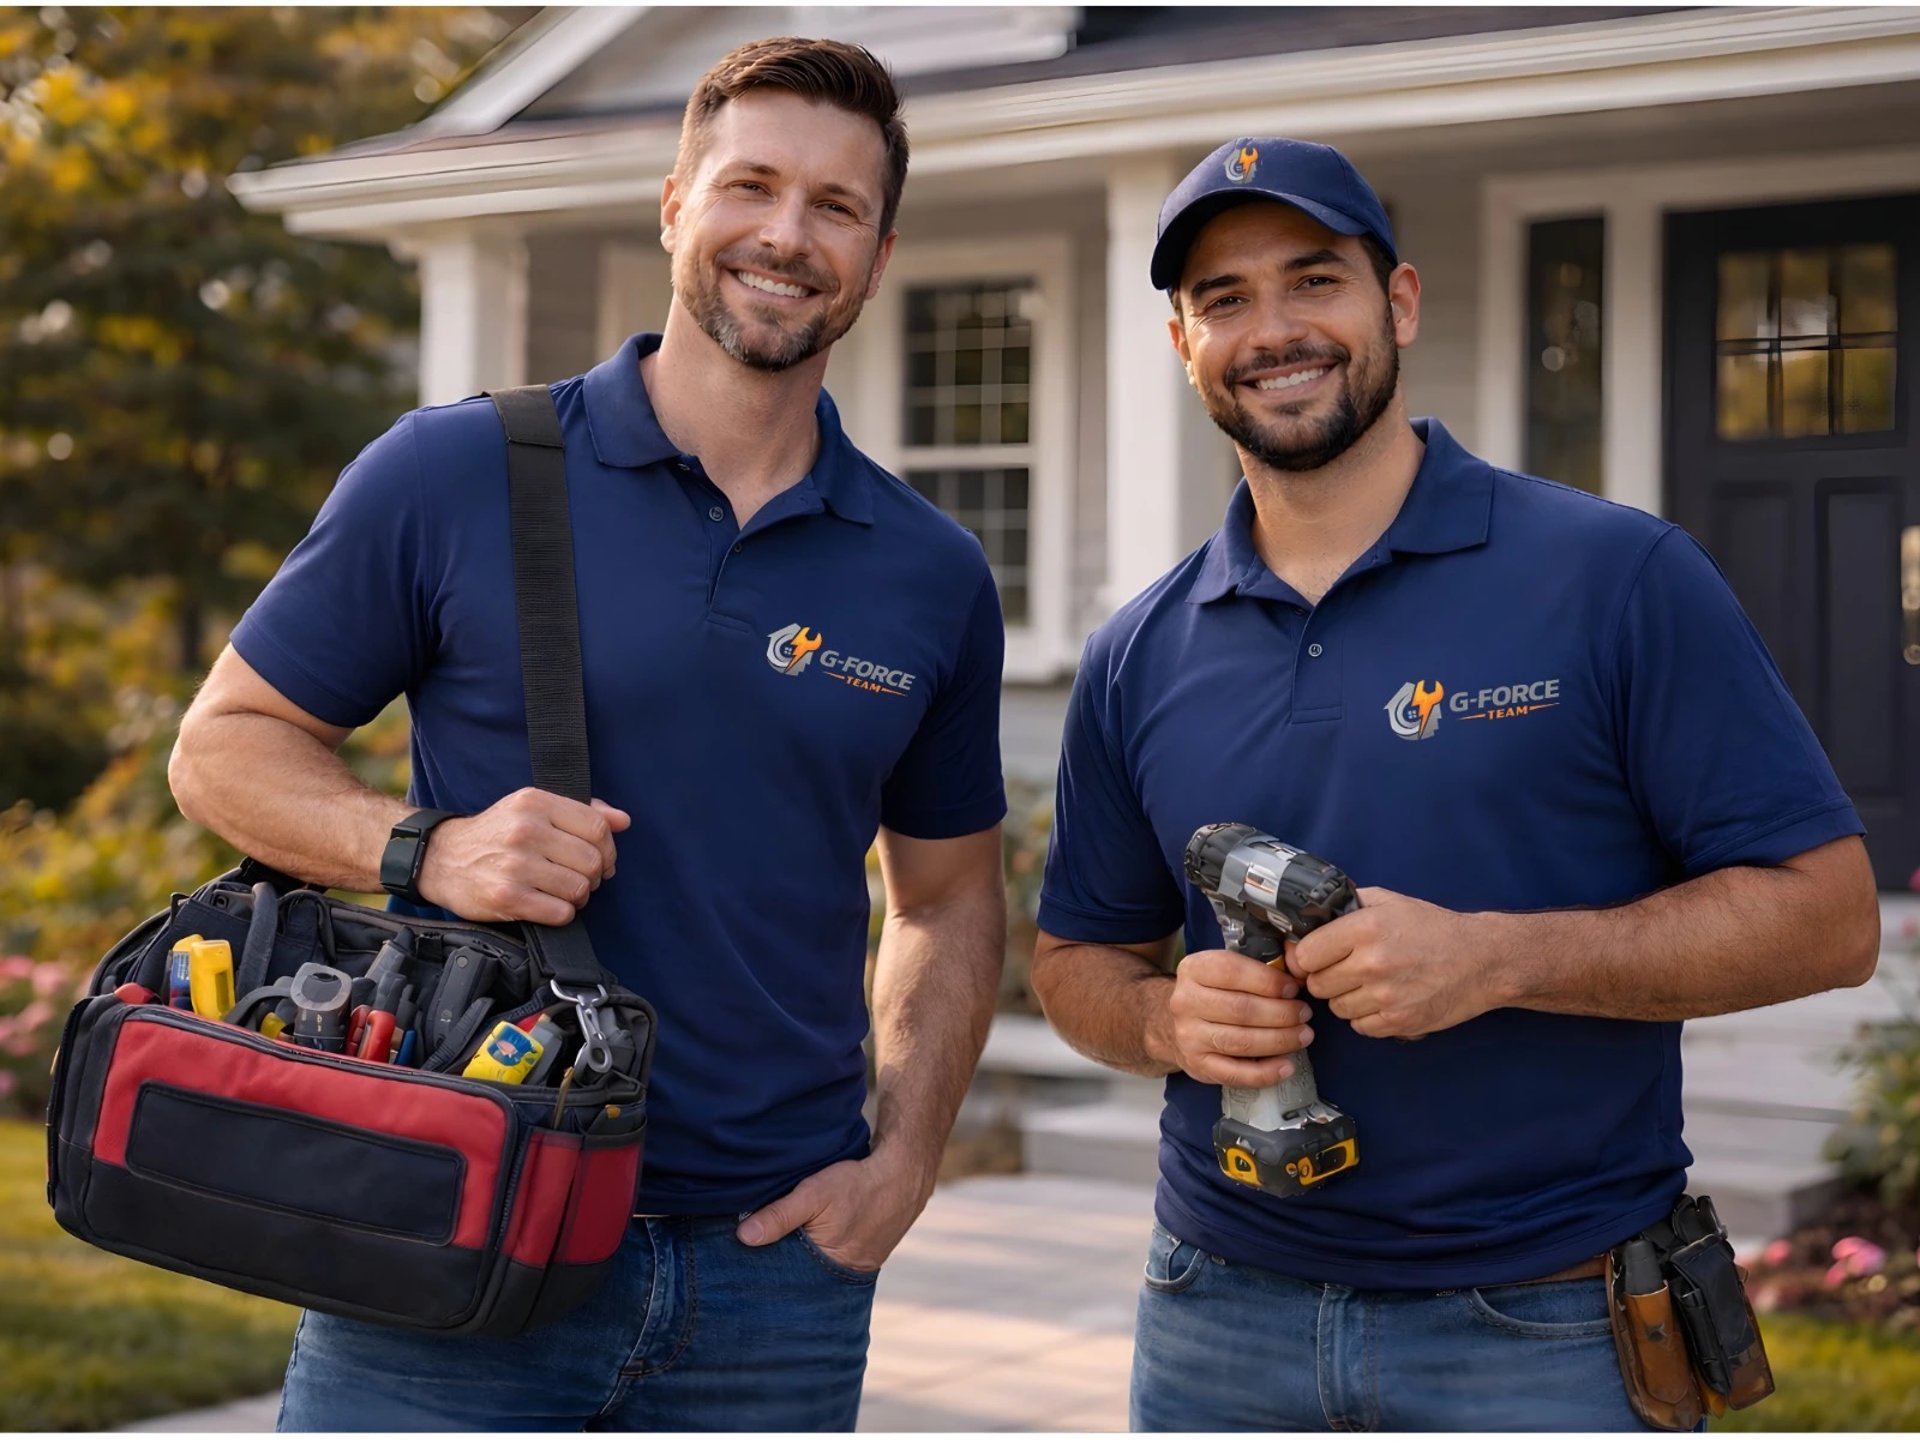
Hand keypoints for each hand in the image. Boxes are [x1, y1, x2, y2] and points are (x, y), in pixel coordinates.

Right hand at [414, 787, 629, 924]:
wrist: (441, 858)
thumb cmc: (496, 834)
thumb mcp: (532, 809)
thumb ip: (581, 811)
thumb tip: (624, 820)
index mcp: (535, 802)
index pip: (598, 827)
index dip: (609, 849)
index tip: (603, 860)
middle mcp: (525, 830)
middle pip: (592, 860)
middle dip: (594, 876)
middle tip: (580, 879)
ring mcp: (515, 864)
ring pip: (579, 888)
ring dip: (578, 896)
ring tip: (562, 892)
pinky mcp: (507, 897)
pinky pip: (561, 912)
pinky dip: (562, 913)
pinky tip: (547, 904)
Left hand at [736, 1151, 930, 1273]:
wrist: (904, 1175)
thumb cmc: (858, 1184)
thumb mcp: (814, 1194)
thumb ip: (779, 1215)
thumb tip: (743, 1237)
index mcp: (827, 1269)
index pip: (785, 1283)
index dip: (764, 1274)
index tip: (740, 1270)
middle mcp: (840, 1278)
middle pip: (798, 1281)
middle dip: (778, 1273)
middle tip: (750, 1264)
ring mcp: (852, 1270)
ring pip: (812, 1272)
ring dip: (796, 1263)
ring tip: (775, 1252)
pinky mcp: (860, 1259)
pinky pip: (828, 1264)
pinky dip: (815, 1256)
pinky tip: (805, 1244)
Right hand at [1153, 947, 1315, 1086]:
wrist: (1176, 1024)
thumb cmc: (1214, 992)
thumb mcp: (1228, 967)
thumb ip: (1263, 963)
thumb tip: (1299, 963)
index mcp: (1194, 969)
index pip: (1231, 971)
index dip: (1268, 981)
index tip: (1294, 988)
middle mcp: (1185, 1001)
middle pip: (1241, 1009)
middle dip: (1281, 1013)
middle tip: (1304, 1014)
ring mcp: (1189, 1036)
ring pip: (1241, 1041)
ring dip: (1280, 1040)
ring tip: (1303, 1035)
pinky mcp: (1198, 1064)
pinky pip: (1235, 1073)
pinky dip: (1265, 1073)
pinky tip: (1287, 1066)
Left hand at [1283, 887, 1506, 1038]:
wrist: (1483, 960)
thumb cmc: (1434, 929)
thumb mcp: (1389, 901)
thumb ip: (1346, 906)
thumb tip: (1307, 917)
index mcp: (1365, 928)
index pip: (1306, 954)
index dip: (1307, 956)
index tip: (1315, 956)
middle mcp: (1373, 963)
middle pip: (1317, 984)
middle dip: (1326, 977)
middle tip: (1346, 969)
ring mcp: (1386, 996)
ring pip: (1336, 1008)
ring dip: (1346, 998)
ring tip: (1370, 983)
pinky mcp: (1399, 1022)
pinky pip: (1360, 1027)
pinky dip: (1367, 1016)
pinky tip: (1384, 999)